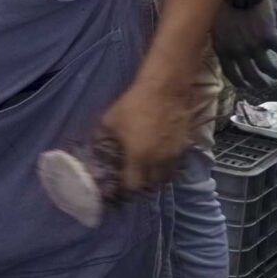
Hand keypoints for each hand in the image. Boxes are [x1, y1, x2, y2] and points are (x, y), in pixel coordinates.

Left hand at [94, 76, 192, 194]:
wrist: (165, 89)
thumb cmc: (133, 104)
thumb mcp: (109, 121)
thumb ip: (101, 140)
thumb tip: (92, 151)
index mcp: (138, 158)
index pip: (133, 186)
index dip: (124, 188)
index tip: (118, 185)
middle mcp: (158, 161)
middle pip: (151, 185)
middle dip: (141, 186)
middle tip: (132, 179)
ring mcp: (174, 154)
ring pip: (166, 177)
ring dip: (155, 178)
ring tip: (146, 172)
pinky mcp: (184, 146)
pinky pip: (175, 164)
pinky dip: (166, 167)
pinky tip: (158, 159)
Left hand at [213, 0, 276, 90]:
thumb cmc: (224, 4)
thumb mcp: (218, 27)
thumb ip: (226, 40)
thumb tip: (232, 46)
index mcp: (223, 50)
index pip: (231, 74)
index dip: (239, 82)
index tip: (245, 85)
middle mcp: (238, 52)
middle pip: (250, 75)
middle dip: (258, 83)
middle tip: (264, 84)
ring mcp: (254, 46)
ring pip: (268, 68)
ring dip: (276, 74)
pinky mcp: (269, 36)